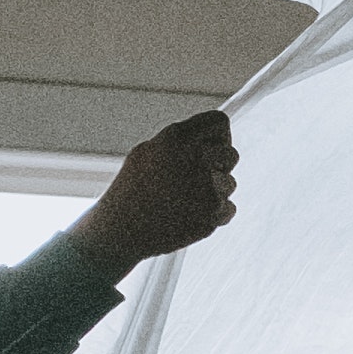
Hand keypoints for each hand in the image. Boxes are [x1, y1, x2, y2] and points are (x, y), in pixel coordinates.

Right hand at [80, 109, 236, 281]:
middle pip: (231, 154)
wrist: (120, 231)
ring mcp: (207, 186)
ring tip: (183, 202)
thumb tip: (213, 137)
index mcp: (176, 137)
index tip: (208, 150)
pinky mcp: (213, 213)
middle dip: (219, 166)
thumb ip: (180, 141)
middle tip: (194, 181)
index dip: (217, 137)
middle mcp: (194, 157)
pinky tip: (188, 217)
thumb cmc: (131, 190)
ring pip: (230, 184)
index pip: (219, 122)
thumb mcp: (147, 152)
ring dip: (214, 193)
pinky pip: (229, 208)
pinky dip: (213, 215)